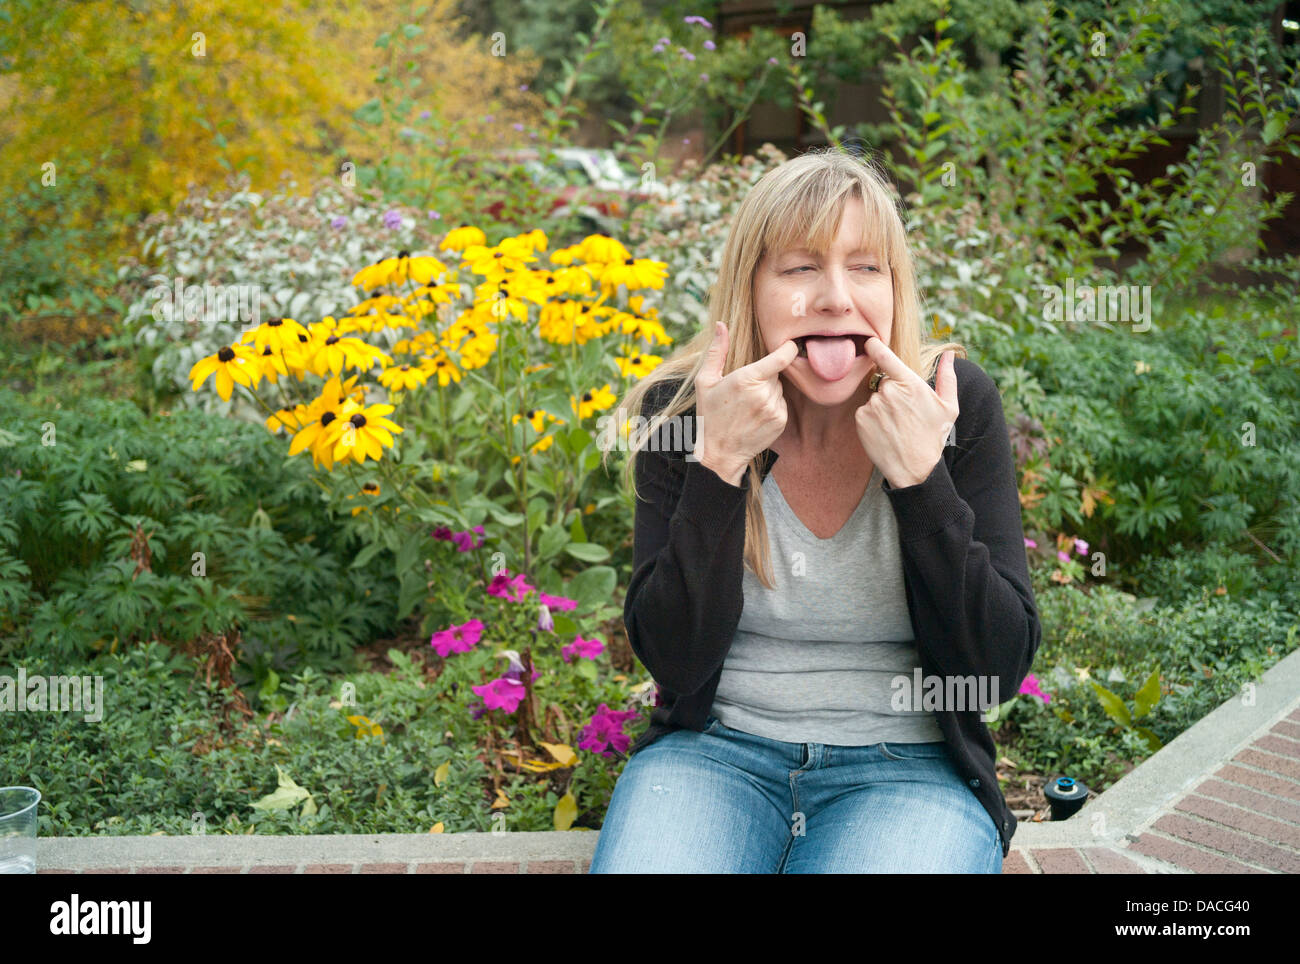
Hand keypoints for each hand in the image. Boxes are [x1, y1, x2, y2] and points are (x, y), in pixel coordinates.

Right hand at [693, 321, 798, 485]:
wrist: (719, 452)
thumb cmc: (709, 414)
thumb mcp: (705, 381)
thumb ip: (717, 352)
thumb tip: (722, 325)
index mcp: (746, 379)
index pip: (781, 357)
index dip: (788, 348)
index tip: (790, 344)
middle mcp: (763, 394)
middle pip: (776, 373)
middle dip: (765, 376)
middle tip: (745, 389)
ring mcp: (774, 409)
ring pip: (779, 389)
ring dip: (769, 391)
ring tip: (748, 404)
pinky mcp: (780, 421)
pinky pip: (781, 404)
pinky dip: (772, 406)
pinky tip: (755, 415)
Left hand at [855, 338, 958, 488]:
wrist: (915, 469)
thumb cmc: (933, 437)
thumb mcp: (948, 407)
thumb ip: (947, 377)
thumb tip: (949, 355)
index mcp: (910, 384)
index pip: (885, 356)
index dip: (875, 346)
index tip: (870, 342)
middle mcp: (889, 392)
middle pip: (883, 382)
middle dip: (890, 392)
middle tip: (904, 413)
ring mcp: (873, 405)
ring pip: (874, 398)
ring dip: (881, 406)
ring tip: (896, 425)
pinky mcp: (861, 419)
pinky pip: (864, 411)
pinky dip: (871, 419)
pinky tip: (885, 431)